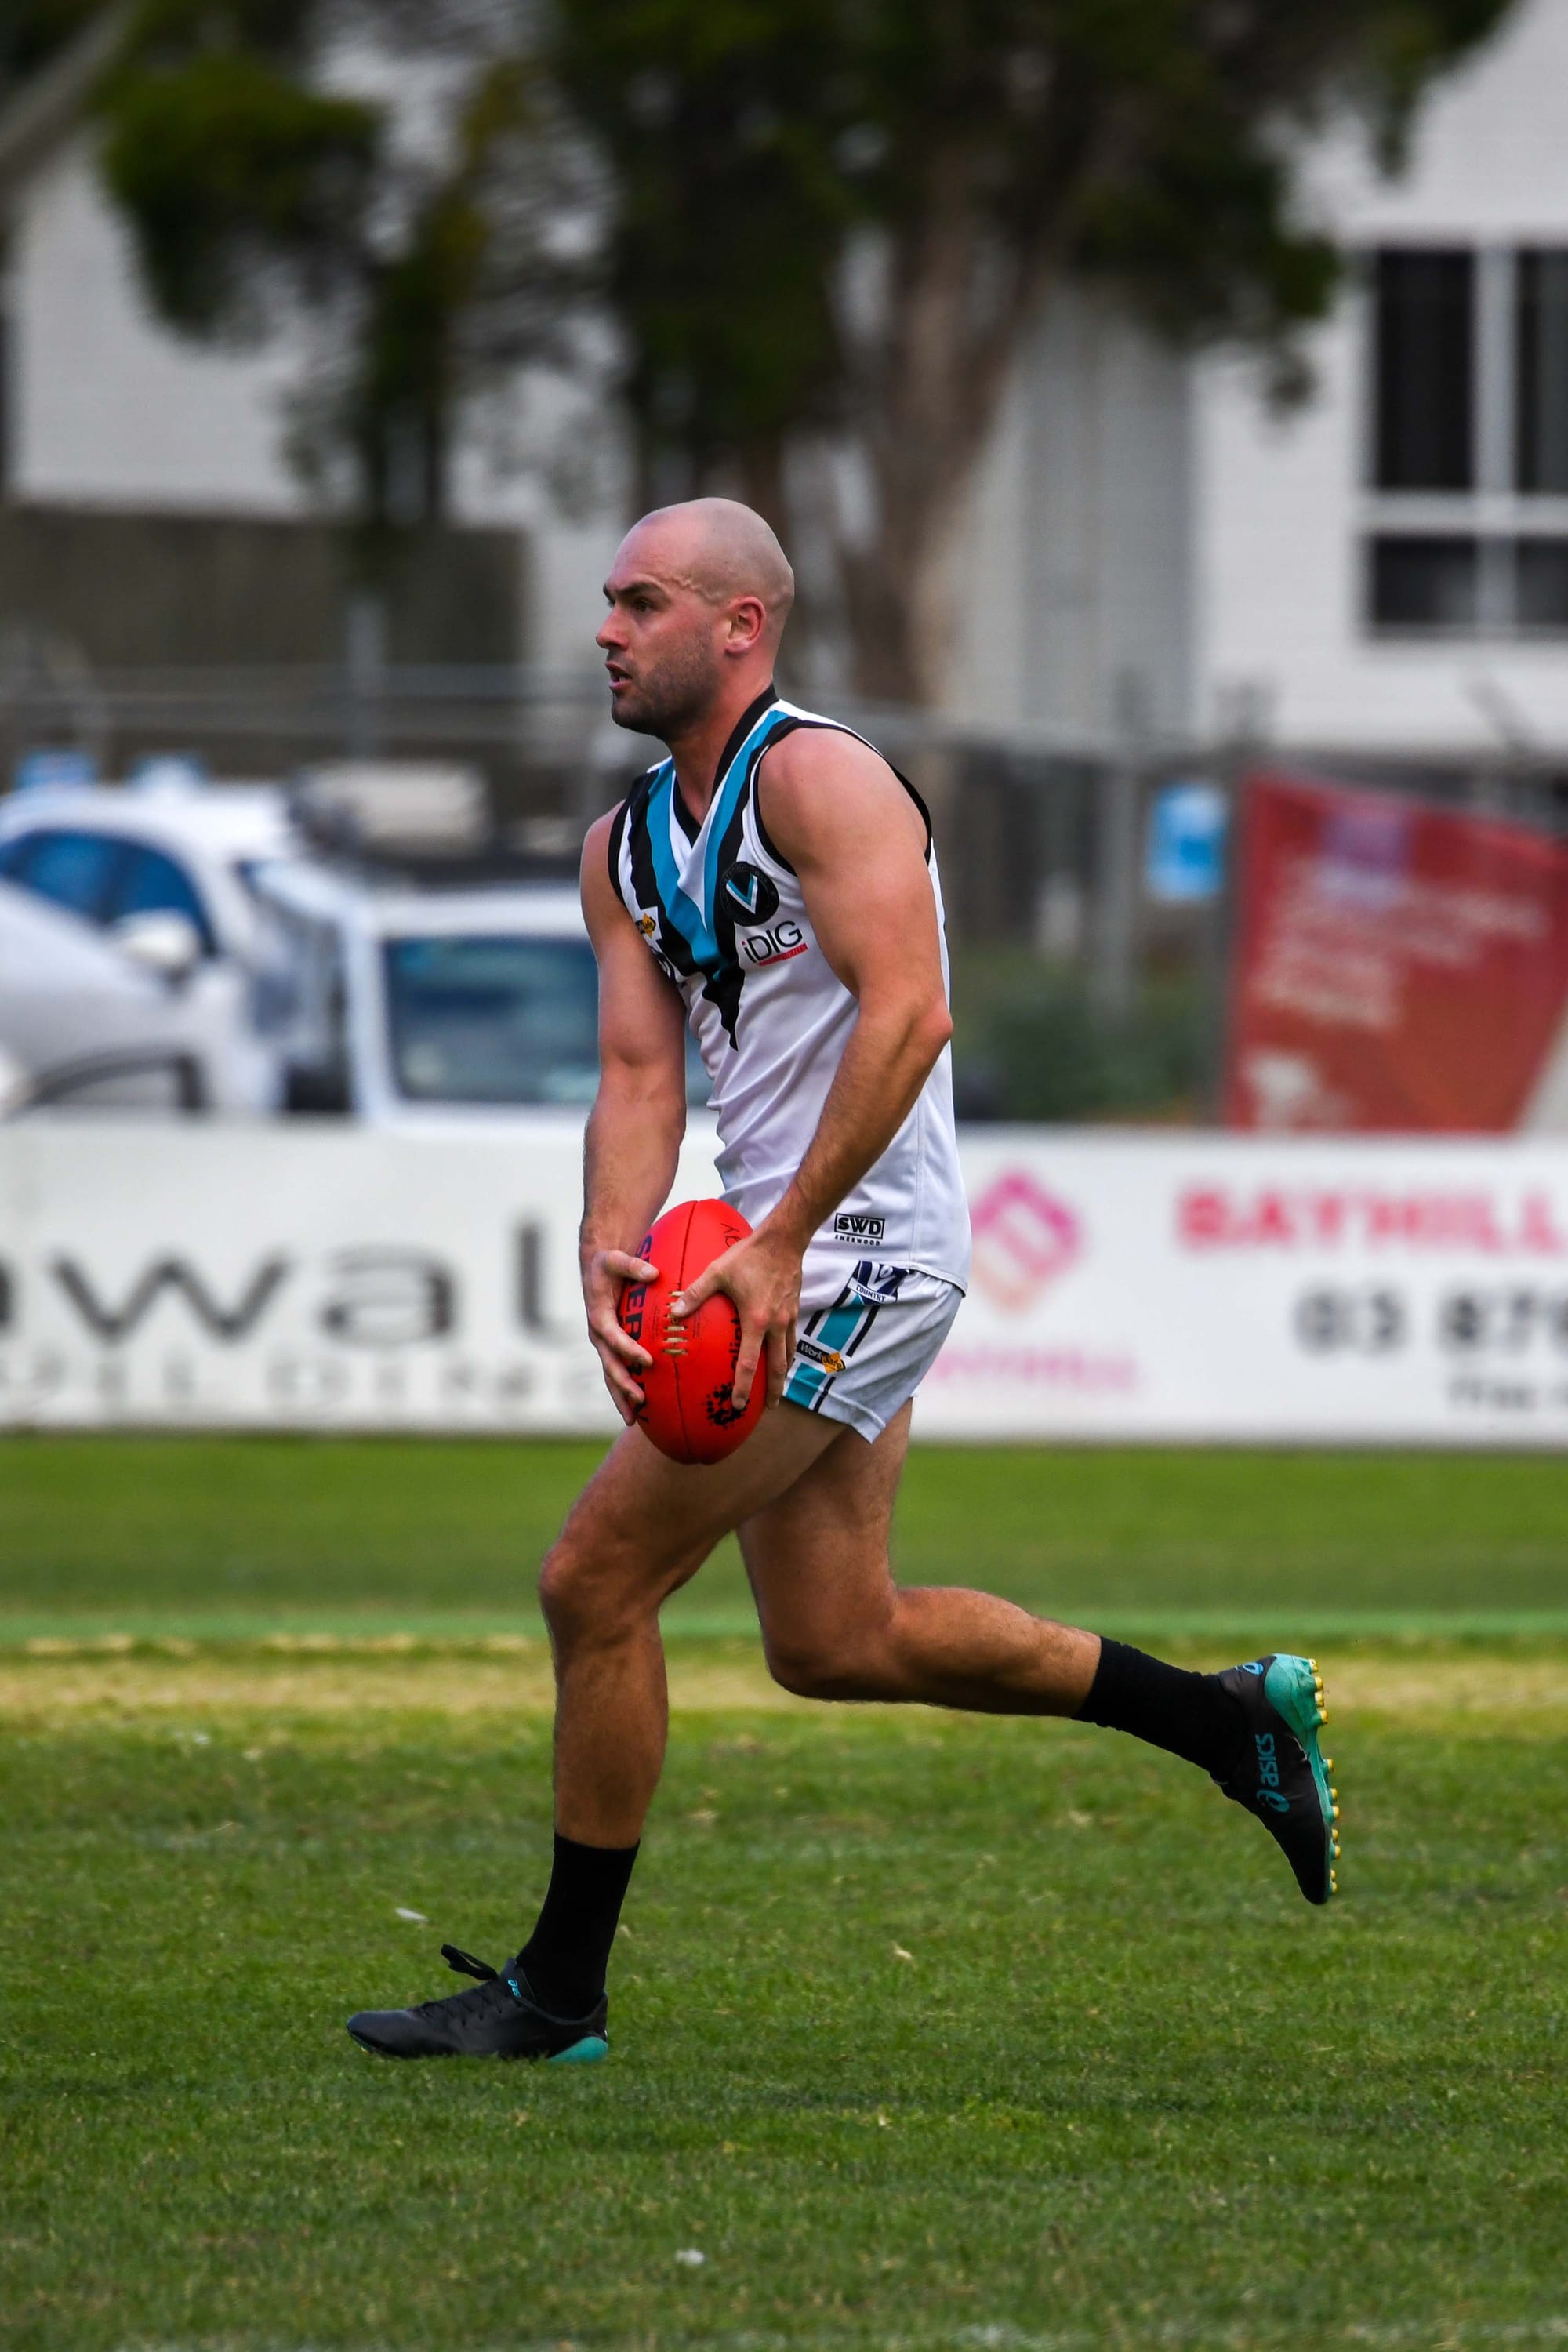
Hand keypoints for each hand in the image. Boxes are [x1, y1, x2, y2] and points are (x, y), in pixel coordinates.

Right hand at [582, 1246, 660, 1424]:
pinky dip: (625, 1389)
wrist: (597, 1266)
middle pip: (609, 1365)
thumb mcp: (617, 1259)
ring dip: (621, 1396)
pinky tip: (639, 1407)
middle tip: (640, 1400)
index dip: (628, 1350)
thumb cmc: (608, 1263)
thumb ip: (634, 1266)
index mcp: (598, 1316)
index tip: (647, 1362)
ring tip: (633, 1420)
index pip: (613, 1337)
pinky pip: (617, 1370)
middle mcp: (598, 1334)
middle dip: (623, 1384)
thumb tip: (653, 1273)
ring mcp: (604, 1343)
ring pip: (610, 1374)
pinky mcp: (611, 1346)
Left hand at [670, 1224, 802, 1413]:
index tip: (737, 1405)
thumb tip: (674, 1313)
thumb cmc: (749, 1256)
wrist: (784, 1240)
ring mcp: (788, 1319)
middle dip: (773, 1391)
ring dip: (782, 1375)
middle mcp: (775, 1325)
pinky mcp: (794, 1310)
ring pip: (788, 1355)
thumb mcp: (717, 1272)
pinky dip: (788, 1353)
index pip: (748, 1364)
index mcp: (756, 1321)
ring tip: (777, 1390)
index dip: (743, 1387)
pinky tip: (782, 1357)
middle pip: (776, 1368)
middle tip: (767, 1409)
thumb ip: (696, 1293)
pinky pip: (792, 1339)